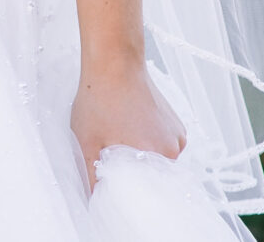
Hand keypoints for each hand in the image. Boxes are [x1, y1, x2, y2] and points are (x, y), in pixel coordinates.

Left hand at [69, 61, 185, 192]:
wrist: (114, 62)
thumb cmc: (99, 98)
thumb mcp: (87, 141)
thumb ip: (91, 176)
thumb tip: (92, 201)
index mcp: (153, 155)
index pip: (145, 190)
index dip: (128, 189)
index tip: (113, 181)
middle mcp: (172, 149)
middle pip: (153, 177)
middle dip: (134, 173)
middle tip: (112, 156)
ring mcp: (177, 136)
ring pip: (159, 162)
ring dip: (142, 157)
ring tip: (120, 137)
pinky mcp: (177, 126)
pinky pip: (165, 147)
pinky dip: (150, 144)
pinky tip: (131, 128)